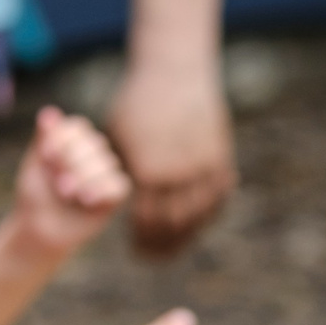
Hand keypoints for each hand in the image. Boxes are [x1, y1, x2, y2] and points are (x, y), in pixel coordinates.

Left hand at [10, 106, 132, 255]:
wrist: (40, 228)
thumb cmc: (35, 195)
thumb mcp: (33, 165)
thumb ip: (42, 139)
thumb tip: (48, 112)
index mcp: (71, 140)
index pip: (78, 128)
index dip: (64, 140)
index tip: (46, 157)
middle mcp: (90, 153)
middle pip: (94, 144)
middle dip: (73, 162)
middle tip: (58, 184)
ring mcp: (104, 173)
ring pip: (108, 163)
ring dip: (86, 178)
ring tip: (67, 194)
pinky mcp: (113, 195)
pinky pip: (120, 185)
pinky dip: (103, 190)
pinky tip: (87, 200)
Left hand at [107, 59, 235, 256]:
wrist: (174, 69)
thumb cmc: (137, 103)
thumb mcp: (117, 138)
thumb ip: (118, 173)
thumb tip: (105, 203)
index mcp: (149, 171)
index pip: (147, 222)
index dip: (143, 241)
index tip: (138, 250)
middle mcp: (179, 174)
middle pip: (174, 226)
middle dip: (164, 245)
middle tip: (156, 255)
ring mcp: (204, 166)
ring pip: (199, 216)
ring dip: (188, 234)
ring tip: (176, 243)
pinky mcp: (221, 157)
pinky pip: (218, 197)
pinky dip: (209, 213)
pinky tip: (197, 221)